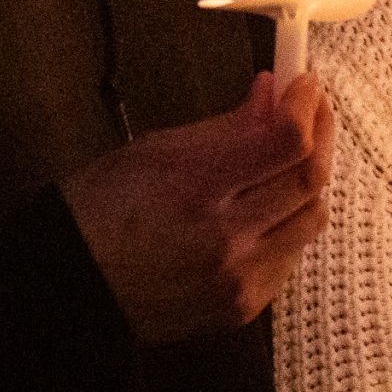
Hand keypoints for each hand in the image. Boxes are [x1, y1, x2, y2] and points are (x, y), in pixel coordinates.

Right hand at [63, 72, 334, 344]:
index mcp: (197, 190)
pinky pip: (291, 257)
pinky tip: (268, 208)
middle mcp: (225, 239)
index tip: (305, 83)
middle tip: (313, 109)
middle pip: (310, 179)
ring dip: (309, 182)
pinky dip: (289, 224)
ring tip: (291, 157)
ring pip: (311, 220)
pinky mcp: (242, 308)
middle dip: (321, 133)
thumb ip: (226, 126)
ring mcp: (237, 280)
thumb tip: (272, 93)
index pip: (287, 142)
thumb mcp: (155, 150)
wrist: (70, 286)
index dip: (307, 105)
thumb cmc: (101, 209)